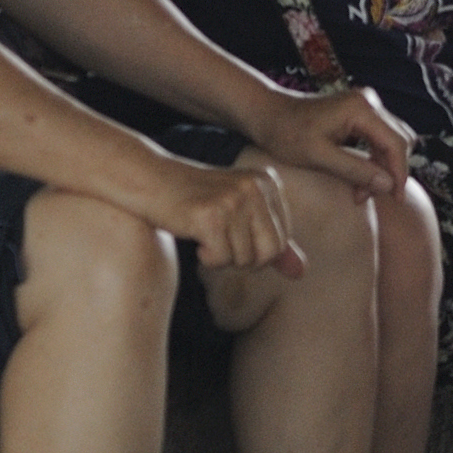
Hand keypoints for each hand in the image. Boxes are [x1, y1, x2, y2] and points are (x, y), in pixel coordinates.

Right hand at [157, 155, 305, 275]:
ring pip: (245, 259)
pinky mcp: (210, 215)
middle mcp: (256, 187)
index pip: (282, 240)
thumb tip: (301, 273)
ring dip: (222, 258)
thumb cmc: (197, 200)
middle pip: (270, 252)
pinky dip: (207, 258)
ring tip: (206, 235)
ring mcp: (233, 199)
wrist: (151, 180)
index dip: (256, 250)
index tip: (233, 234)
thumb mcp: (241, 214)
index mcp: (269, 182)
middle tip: (221, 243)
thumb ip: (273, 241)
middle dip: (245, 259)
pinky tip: (194, 236)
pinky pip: (220, 260)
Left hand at [246, 82, 410, 199]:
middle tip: (369, 196)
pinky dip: (373, 160)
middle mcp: (369, 102)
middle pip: (398, 140)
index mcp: (361, 109)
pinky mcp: (359, 113)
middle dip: (389, 171)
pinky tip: (359, 178)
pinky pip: (378, 138)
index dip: (399, 173)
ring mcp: (365, 106)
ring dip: (381, 167)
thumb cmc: (285, 133)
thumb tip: (388, 185)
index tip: (396, 198)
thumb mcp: (318, 156)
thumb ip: (354, 170)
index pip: (396, 143)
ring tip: (360, 191)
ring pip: (390, 141)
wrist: (266, 114)